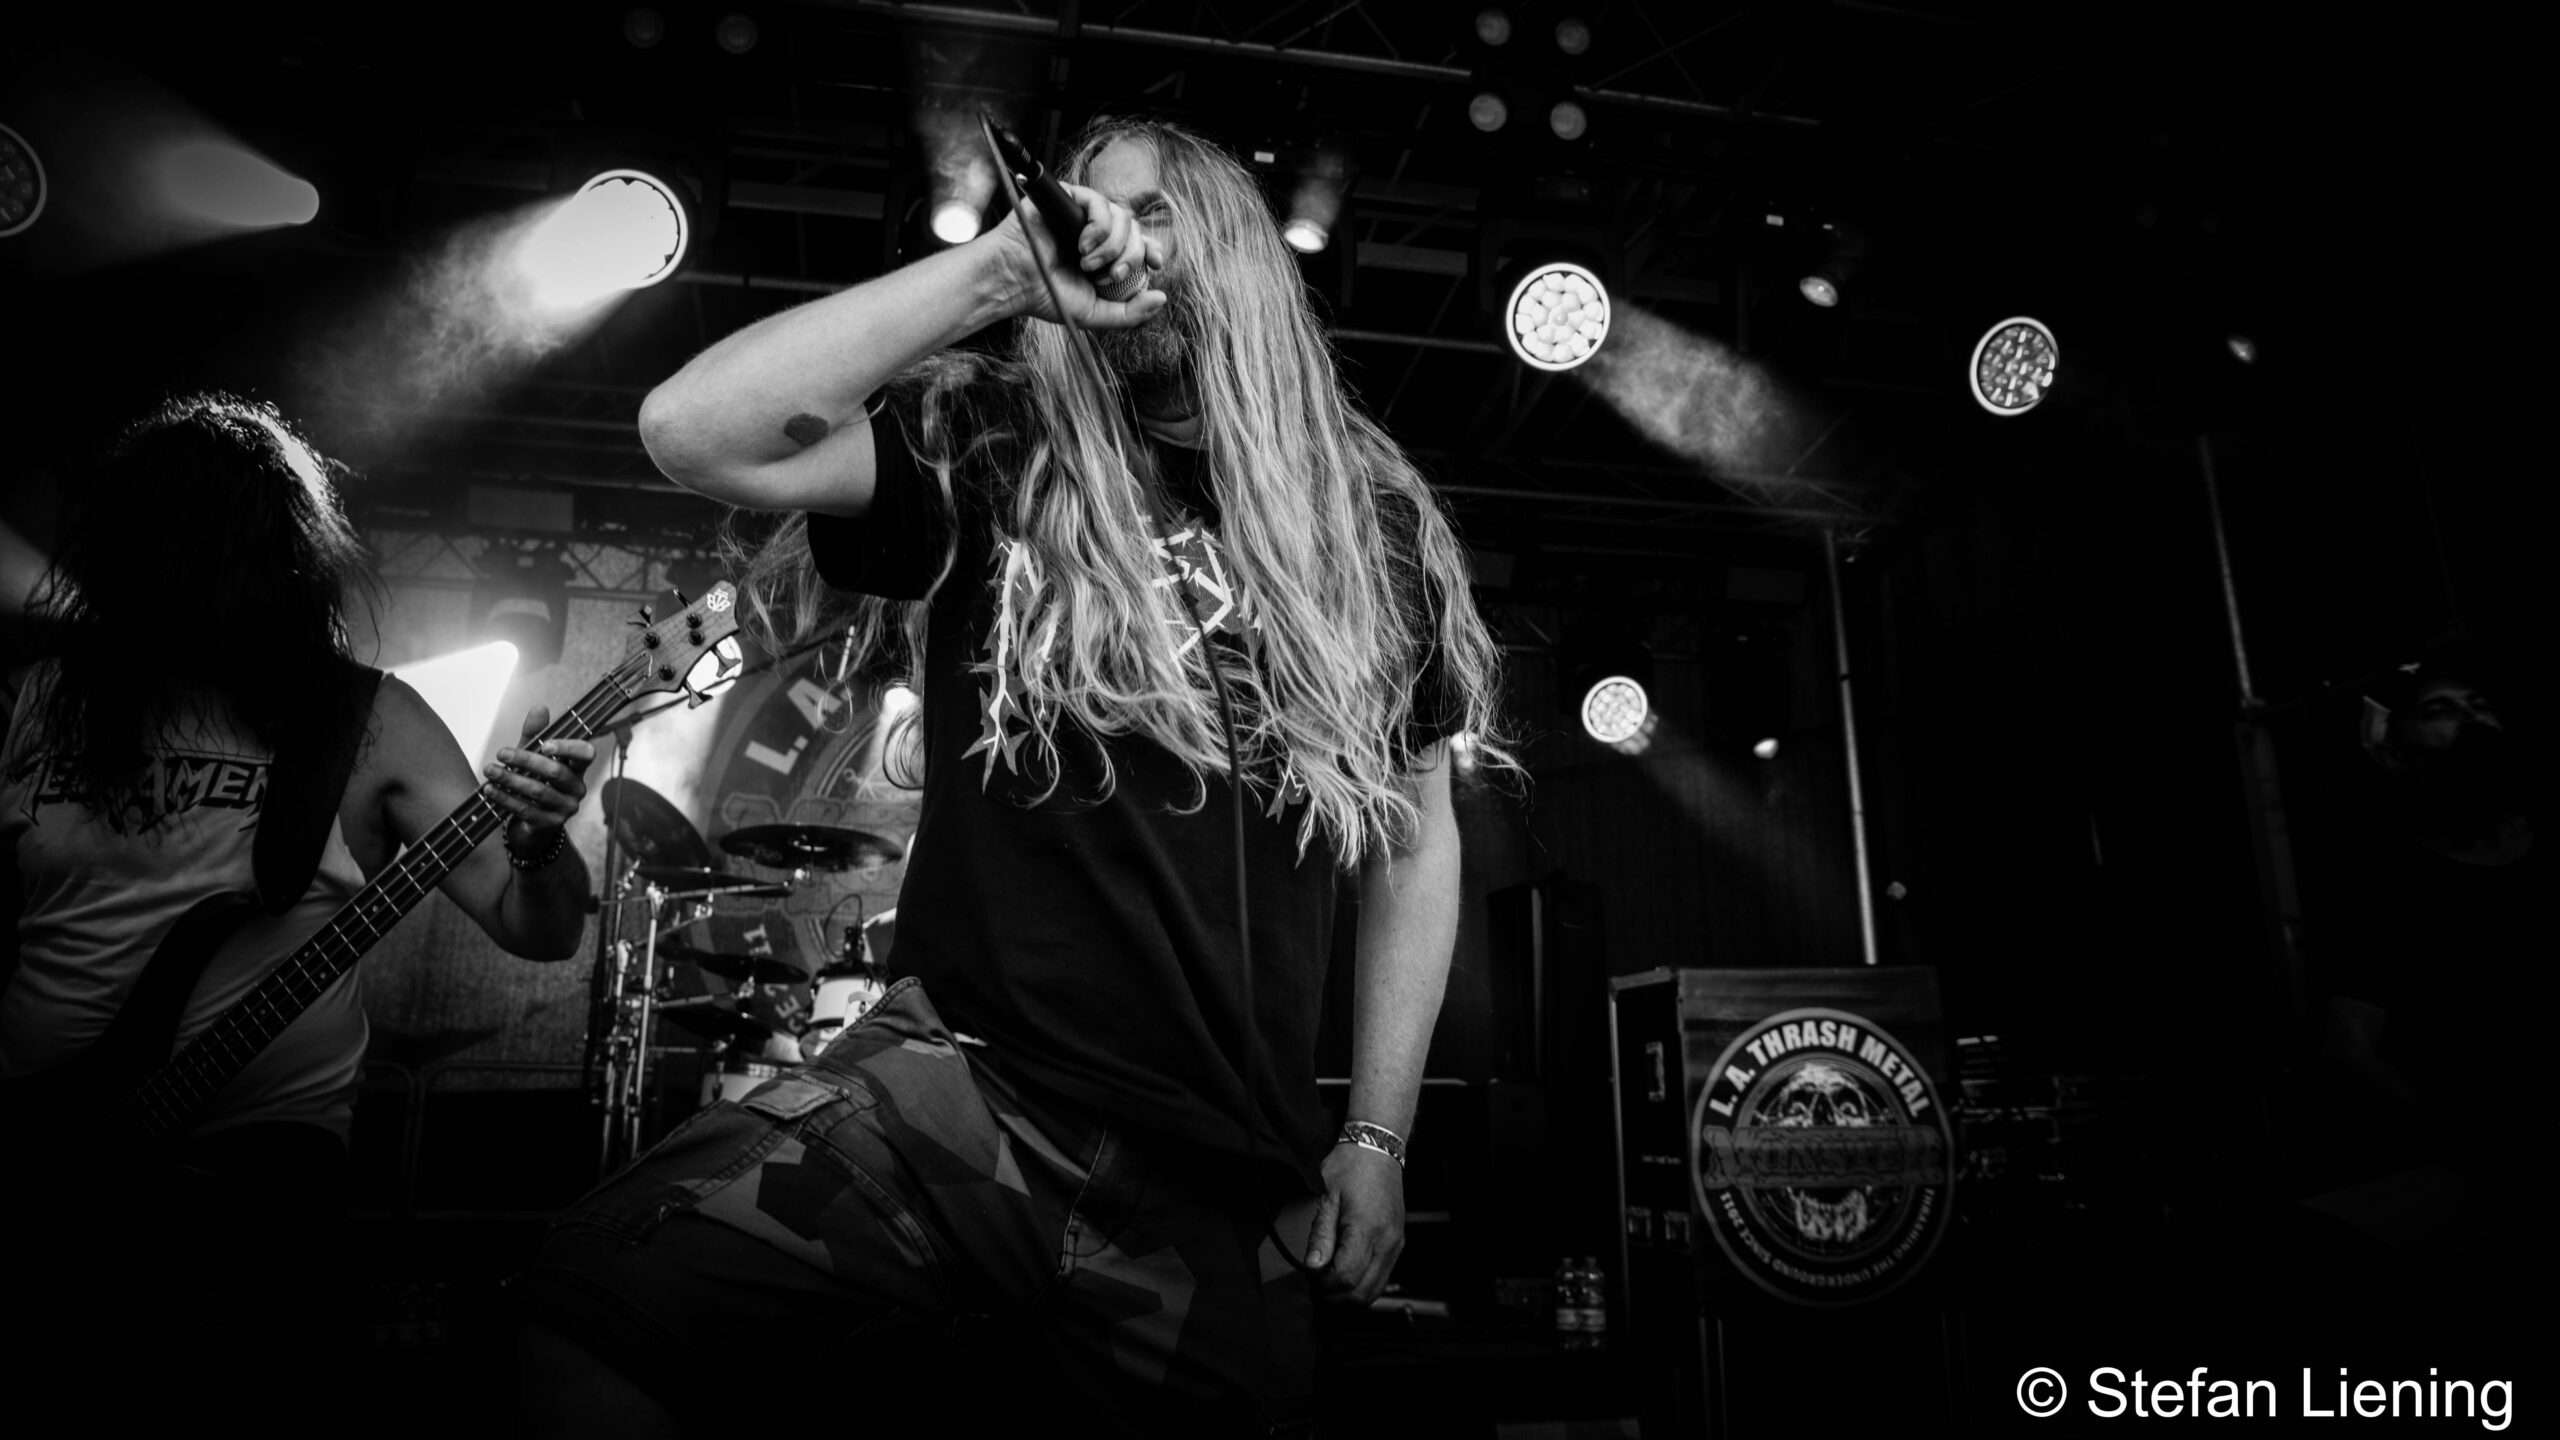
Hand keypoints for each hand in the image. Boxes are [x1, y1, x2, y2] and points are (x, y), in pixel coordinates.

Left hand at [485, 706, 594, 845]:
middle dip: (526, 760)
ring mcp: (566, 808)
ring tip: (490, 770)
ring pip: (539, 791)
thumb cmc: (534, 781)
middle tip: (501, 753)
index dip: (569, 748)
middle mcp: (577, 788)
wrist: (531, 823)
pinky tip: (490, 789)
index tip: (546, 744)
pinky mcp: (551, 824)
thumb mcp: (532, 756)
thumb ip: (535, 734)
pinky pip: (527, 810)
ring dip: (511, 779)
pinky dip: (506, 798)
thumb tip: (540, 708)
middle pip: (556, 772)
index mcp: (577, 768)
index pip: (586, 754)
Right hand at [993, 185, 1166, 329]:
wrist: (1015, 283)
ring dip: (1112, 245)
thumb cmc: (1048, 296)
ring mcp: (1083, 214)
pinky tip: (1082, 245)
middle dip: (1130, 256)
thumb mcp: (1095, 313)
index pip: (1140, 242)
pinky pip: (1099, 202)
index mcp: (1105, 254)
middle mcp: (1096, 232)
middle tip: (1109, 276)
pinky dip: (1099, 227)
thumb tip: (1163, 297)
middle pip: (1135, 230)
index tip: (1155, 263)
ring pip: (1122, 216)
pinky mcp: (1069, 198)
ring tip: (1088, 263)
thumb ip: (1131, 313)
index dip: (1152, 249)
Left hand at [1302, 1142, 1405, 1304]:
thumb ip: (1320, 1235)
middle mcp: (1386, 1241)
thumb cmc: (1351, 1166)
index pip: (1345, 1277)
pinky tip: (1346, 1271)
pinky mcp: (1397, 1243)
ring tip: (1329, 1279)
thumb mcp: (1327, 1197)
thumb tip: (1313, 1267)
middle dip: (1335, 1295)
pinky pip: (1382, 1277)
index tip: (1311, 1276)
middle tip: (1316, 1283)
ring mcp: (1395, 1244)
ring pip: (1374, 1290)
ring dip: (1349, 1294)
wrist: (1377, 1147)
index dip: (1324, 1284)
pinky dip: (1363, 1283)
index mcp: (1367, 1229)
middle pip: (1362, 1292)